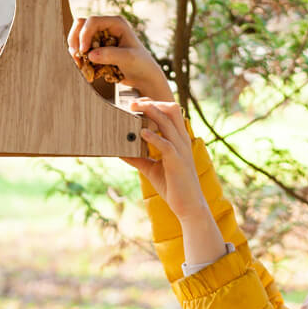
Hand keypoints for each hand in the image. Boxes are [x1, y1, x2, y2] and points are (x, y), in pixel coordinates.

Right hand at [69, 16, 173, 100]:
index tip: (84, 51)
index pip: (92, 21)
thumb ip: (111, 55)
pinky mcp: (96, 48)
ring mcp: (100, 37)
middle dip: (75, 41)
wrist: (144, 76)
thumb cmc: (141, 64)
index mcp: (115, 23)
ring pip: (78, 38)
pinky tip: (86, 69)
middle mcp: (106, 27)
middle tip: (76, 57)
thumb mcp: (128, 58)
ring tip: (80, 65)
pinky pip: (81, 50)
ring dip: (76, 51)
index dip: (84, 35)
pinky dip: (80, 59)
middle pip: (80, 25)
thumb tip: (91, 55)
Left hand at [121, 102, 210, 221]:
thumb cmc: (172, 186)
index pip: (170, 112)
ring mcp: (181, 149)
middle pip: (171, 110)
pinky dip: (153, 137)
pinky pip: (166, 145)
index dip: (154, 103)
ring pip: (168, 122)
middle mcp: (182, 140)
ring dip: (151, 113)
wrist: (188, 206)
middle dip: (152, 103)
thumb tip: (119, 151)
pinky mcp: (177, 162)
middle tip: (133, 103)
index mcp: (178, 139)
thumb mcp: (151, 169)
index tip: (137, 103)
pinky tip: (141, 133)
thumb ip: (138, 158)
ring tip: (134, 109)